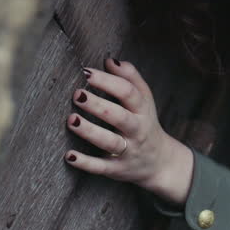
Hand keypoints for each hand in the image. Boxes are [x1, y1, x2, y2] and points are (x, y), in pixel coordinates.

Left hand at [64, 58, 192, 203]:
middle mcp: (137, 130)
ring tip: (71, 120)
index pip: (128, 92)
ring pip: (109, 142)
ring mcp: (127, 151)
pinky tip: (70, 155)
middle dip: (98, 105)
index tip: (87, 72)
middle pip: (119, 116)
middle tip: (77, 94)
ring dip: (89, 131)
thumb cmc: (145, 123)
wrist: (160, 162)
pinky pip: (101, 167)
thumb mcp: (145, 100)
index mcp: (142, 110)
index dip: (108, 81)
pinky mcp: (117, 169)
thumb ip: (130, 78)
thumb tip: (109, 60)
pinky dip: (85, 163)